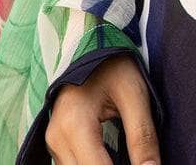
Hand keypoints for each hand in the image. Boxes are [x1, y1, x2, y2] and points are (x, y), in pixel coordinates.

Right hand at [44, 52, 160, 164]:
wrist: (90, 42)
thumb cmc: (113, 64)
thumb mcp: (134, 94)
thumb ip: (142, 136)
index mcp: (74, 123)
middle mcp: (56, 138)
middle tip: (139, 161)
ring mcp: (53, 143)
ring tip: (128, 158)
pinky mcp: (57, 145)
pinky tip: (114, 159)